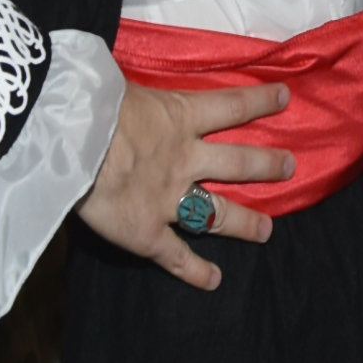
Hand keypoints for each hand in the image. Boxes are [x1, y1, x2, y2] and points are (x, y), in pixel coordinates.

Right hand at [77, 81, 295, 289]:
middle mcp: (185, 159)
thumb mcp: (123, 86)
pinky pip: (175, 255)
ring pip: (216, 213)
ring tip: (266, 231)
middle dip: (266, 166)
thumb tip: (116, 81)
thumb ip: (134, 94)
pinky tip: (213, 280)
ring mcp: (168, 198)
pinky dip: (194, 271)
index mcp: (181, 116)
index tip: (284, 98)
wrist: (73, 141)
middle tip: (290, 167)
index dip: (260, 101)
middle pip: (238, 163)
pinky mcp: (146, 232)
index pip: (232, 105)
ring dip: (244, 223)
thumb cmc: (93, 103)